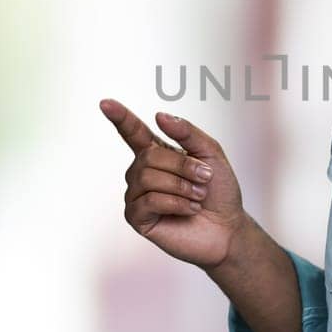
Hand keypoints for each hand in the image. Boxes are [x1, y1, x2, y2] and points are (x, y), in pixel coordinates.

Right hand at [100, 98, 244, 269]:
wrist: (227, 228)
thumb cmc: (219, 192)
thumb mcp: (211, 154)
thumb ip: (188, 132)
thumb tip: (158, 115)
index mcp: (157, 153)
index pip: (133, 132)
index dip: (120, 117)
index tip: (105, 102)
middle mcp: (141, 172)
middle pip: (149, 156)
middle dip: (183, 166)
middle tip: (205, 179)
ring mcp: (136, 195)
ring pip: (148, 177)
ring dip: (181, 186)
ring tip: (198, 196)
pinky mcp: (137, 218)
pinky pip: (148, 201)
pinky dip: (175, 203)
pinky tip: (189, 210)